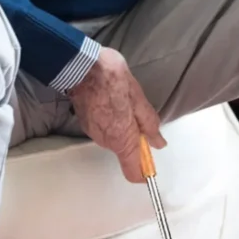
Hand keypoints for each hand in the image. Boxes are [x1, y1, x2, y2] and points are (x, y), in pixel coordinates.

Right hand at [68, 47, 165, 182]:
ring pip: (115, 139)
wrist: (81, 66)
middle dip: (135, 138)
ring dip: (123, 126)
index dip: (144, 172)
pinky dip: (110, 120)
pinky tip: (111, 101)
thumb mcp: (139, 99)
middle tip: (138, 112)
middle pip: (125, 152)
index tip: (151, 164)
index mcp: (122, 139)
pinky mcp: (85, 124)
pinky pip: (104, 129)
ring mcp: (93, 133)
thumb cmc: (111, 79)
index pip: (133, 171)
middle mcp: (106, 141)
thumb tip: (158, 142)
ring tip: (122, 102)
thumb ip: (149, 124)